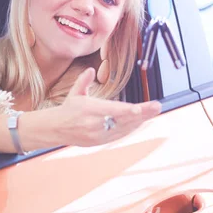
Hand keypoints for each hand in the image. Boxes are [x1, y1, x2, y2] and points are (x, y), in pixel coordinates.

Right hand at [20, 68, 161, 149]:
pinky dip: (131, 127)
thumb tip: (91, 70)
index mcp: (88, 110)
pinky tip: (141, 121)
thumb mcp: (75, 93)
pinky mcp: (100, 141)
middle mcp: (94, 124)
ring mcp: (98, 135)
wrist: (56, 129)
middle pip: (123, 119)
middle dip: (142, 113)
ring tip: (153, 111)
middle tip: (156, 107)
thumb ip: (84, 81)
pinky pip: (120, 134)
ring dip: (140, 120)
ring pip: (124, 127)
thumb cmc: (68, 109)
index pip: (111, 110)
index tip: (139, 108)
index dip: (127, 110)